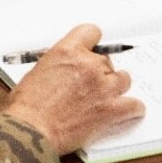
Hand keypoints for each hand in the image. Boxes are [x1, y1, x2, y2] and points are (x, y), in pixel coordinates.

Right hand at [3, 24, 144, 154]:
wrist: (31, 130)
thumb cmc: (27, 106)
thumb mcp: (36, 72)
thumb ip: (56, 65)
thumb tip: (63, 70)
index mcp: (67, 52)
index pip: (91, 32)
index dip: (92, 42)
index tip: (92, 49)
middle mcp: (88, 65)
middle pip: (107, 59)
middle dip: (100, 71)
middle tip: (90, 83)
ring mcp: (102, 87)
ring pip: (123, 78)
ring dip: (116, 86)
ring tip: (107, 96)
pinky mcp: (111, 110)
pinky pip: (134, 105)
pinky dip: (133, 109)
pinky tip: (129, 111)